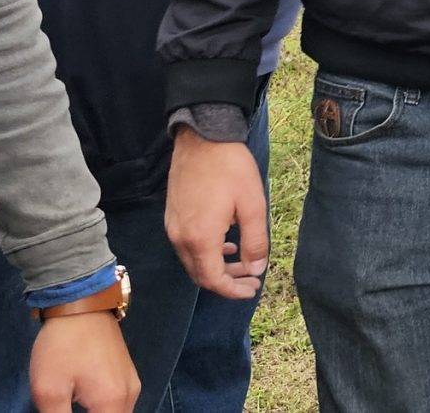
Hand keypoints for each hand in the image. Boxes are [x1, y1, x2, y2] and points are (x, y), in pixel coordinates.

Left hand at [30, 311, 137, 412]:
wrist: (81, 303)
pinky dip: (103, 410)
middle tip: (64, 409)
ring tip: (71, 407)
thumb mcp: (49, 390)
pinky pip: (119, 405)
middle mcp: (130, 395)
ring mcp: (132, 383)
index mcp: (113, 402)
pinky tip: (83, 406)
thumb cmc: (62, 347)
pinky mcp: (128, 374)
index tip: (63, 412)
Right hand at [165, 128, 269, 300]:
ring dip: (217, 267)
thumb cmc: (231, 169)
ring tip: (243, 263)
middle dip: (227, 281)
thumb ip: (255, 241)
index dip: (233, 290)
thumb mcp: (253, 205)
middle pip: (200, 274)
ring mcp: (173, 227)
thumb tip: (256, 269)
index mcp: (200, 238)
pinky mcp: (172, 216)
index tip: (252, 290)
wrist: (202, 138)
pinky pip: (188, 246)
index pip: (213, 279)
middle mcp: (180, 237)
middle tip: (251, 279)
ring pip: (193, 261)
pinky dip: (207, 253)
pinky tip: (226, 245)